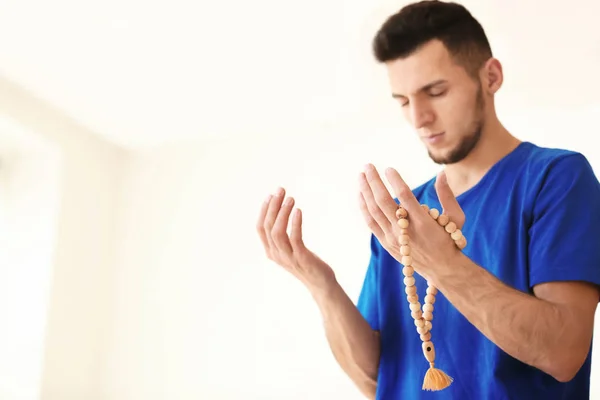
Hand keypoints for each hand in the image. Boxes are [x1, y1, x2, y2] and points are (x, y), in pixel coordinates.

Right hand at [257, 187, 335, 293]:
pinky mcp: (301, 258)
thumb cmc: (306, 263)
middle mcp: (276, 254)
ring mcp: (288, 257)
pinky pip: (294, 238)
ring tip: (291, 199)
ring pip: (278, 232)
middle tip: (281, 190)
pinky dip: (295, 223)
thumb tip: (279, 213)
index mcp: (271, 251)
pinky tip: (298, 211)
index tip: (271, 195)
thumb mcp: (289, 250)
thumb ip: (282, 237)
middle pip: (268, 227)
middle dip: (273, 206)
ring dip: (283, 212)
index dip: (264, 210)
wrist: (321, 284)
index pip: (260, 228)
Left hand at [358, 164, 464, 281]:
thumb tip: (441, 173)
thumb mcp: (456, 217)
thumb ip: (447, 195)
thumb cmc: (450, 240)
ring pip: (374, 211)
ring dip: (365, 191)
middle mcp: (405, 230)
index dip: (395, 180)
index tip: (389, 168)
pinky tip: (361, 194)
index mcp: (423, 222)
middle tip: (368, 165)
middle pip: (384, 201)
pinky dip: (364, 207)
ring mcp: (393, 238)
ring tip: (361, 175)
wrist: (441, 269)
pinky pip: (371, 222)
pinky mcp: (386, 243)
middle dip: (374, 181)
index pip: (404, 196)